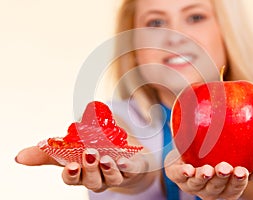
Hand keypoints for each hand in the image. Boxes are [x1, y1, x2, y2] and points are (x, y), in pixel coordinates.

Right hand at [16, 147, 151, 192]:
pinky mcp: (131, 169)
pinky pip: (130, 171)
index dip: (71, 174)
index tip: (70, 165)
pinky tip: (124, 160)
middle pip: (91, 181)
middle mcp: (97, 178)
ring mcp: (115, 175)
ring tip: (105, 157)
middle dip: (89, 168)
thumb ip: (49, 152)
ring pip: (110, 179)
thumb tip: (19, 157)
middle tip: (89, 153)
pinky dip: (126, 166)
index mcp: (81, 173)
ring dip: (107, 169)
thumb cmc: (93, 152)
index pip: (72, 179)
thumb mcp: (70, 149)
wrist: (122, 153)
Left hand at [164, 150, 252, 199]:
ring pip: (196, 185)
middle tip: (225, 168)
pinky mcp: (176, 174)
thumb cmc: (220, 158)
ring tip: (207, 170)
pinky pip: (177, 176)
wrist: (192, 151)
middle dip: (220, 179)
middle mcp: (207, 189)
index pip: (233, 189)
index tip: (242, 171)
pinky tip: (186, 169)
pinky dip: (181, 173)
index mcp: (224, 189)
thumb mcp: (239, 161)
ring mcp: (191, 183)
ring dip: (202, 178)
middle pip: (214, 188)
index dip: (238, 182)